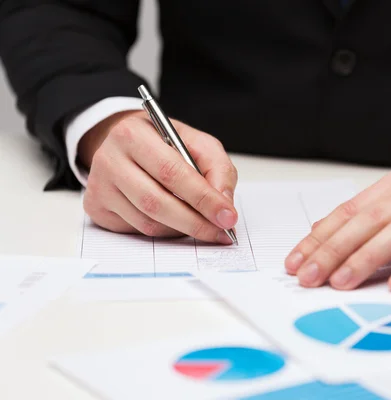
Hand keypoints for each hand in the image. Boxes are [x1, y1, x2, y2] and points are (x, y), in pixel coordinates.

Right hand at [81, 110, 237, 242]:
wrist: (127, 144)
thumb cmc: (164, 143)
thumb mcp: (197, 143)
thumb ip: (217, 169)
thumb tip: (224, 205)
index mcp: (133, 134)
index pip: (172, 172)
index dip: (203, 198)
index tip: (228, 216)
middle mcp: (109, 159)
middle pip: (157, 202)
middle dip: (196, 222)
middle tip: (221, 232)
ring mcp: (99, 186)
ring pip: (148, 222)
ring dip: (182, 229)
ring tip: (203, 225)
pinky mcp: (97, 208)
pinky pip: (137, 231)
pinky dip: (164, 231)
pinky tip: (176, 221)